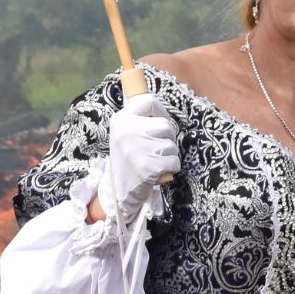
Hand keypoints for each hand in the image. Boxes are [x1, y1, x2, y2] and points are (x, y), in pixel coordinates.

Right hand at [96, 93, 179, 222]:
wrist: (120, 191)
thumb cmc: (129, 158)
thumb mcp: (125, 134)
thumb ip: (139, 119)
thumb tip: (156, 103)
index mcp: (120, 120)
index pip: (148, 102)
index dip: (160, 112)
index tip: (159, 121)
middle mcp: (126, 132)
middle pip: (165, 125)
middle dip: (168, 137)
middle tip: (157, 148)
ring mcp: (137, 150)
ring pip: (172, 144)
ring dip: (169, 154)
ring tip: (155, 160)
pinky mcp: (148, 167)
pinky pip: (175, 161)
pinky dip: (172, 167)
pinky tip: (159, 170)